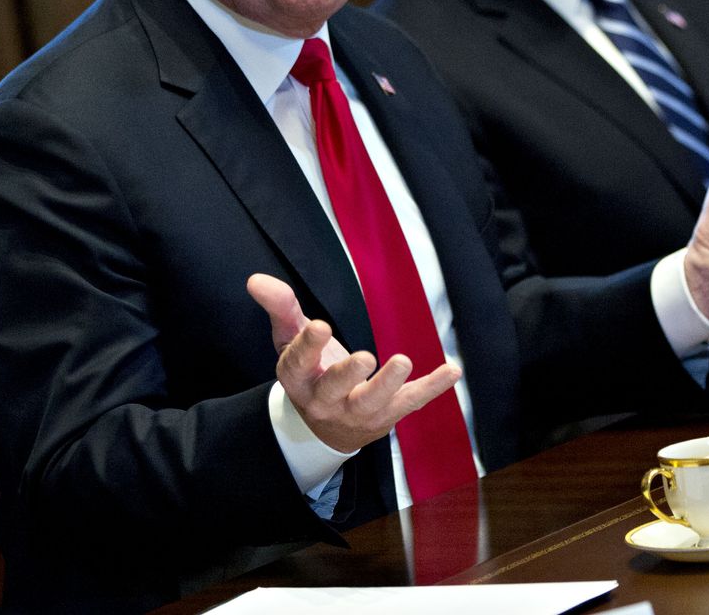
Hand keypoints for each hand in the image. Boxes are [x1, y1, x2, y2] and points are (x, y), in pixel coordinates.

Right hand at [246, 274, 460, 453]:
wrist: (326, 429)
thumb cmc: (310, 372)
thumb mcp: (291, 339)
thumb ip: (280, 307)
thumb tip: (255, 279)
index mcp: (298, 379)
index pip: (298, 364)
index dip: (308, 346)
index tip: (320, 326)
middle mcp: (325, 401)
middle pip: (333, 390)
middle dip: (347, 375)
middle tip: (365, 357)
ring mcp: (358, 412)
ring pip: (372, 403)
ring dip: (389, 385)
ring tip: (402, 360)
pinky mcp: (388, 416)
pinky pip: (411, 403)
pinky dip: (433, 388)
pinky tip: (453, 370)